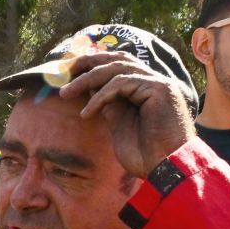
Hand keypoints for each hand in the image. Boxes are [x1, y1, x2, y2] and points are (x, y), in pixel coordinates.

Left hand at [58, 51, 195, 177]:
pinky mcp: (159, 88)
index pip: (118, 64)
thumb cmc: (145, 154)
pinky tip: (87, 113)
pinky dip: (100, 96)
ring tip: (66, 93)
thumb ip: (109, 103)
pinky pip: (121, 83)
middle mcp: (153, 81)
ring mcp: (158, 83)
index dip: (93, 64)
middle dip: (88, 62)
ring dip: (87, 79)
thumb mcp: (119, 123)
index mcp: (145, 88)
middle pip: (116, 59)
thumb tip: (90, 88)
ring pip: (117, 68)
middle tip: (63, 72)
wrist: (165, 169)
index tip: (68, 72)